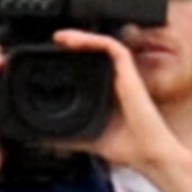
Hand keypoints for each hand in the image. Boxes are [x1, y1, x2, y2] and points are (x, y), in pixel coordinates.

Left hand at [48, 29, 189, 177]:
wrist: (149, 155)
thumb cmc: (129, 148)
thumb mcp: (87, 139)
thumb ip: (67, 137)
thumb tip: (42, 137)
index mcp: (108, 94)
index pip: (90, 68)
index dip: (72, 58)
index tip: (51, 57)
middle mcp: (117, 82)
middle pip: (95, 53)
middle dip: (74, 43)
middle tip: (53, 43)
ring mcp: (124, 76)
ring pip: (103, 45)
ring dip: (81, 36)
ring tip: (60, 38)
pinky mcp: (130, 74)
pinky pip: (113, 47)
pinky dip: (94, 40)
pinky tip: (75, 41)